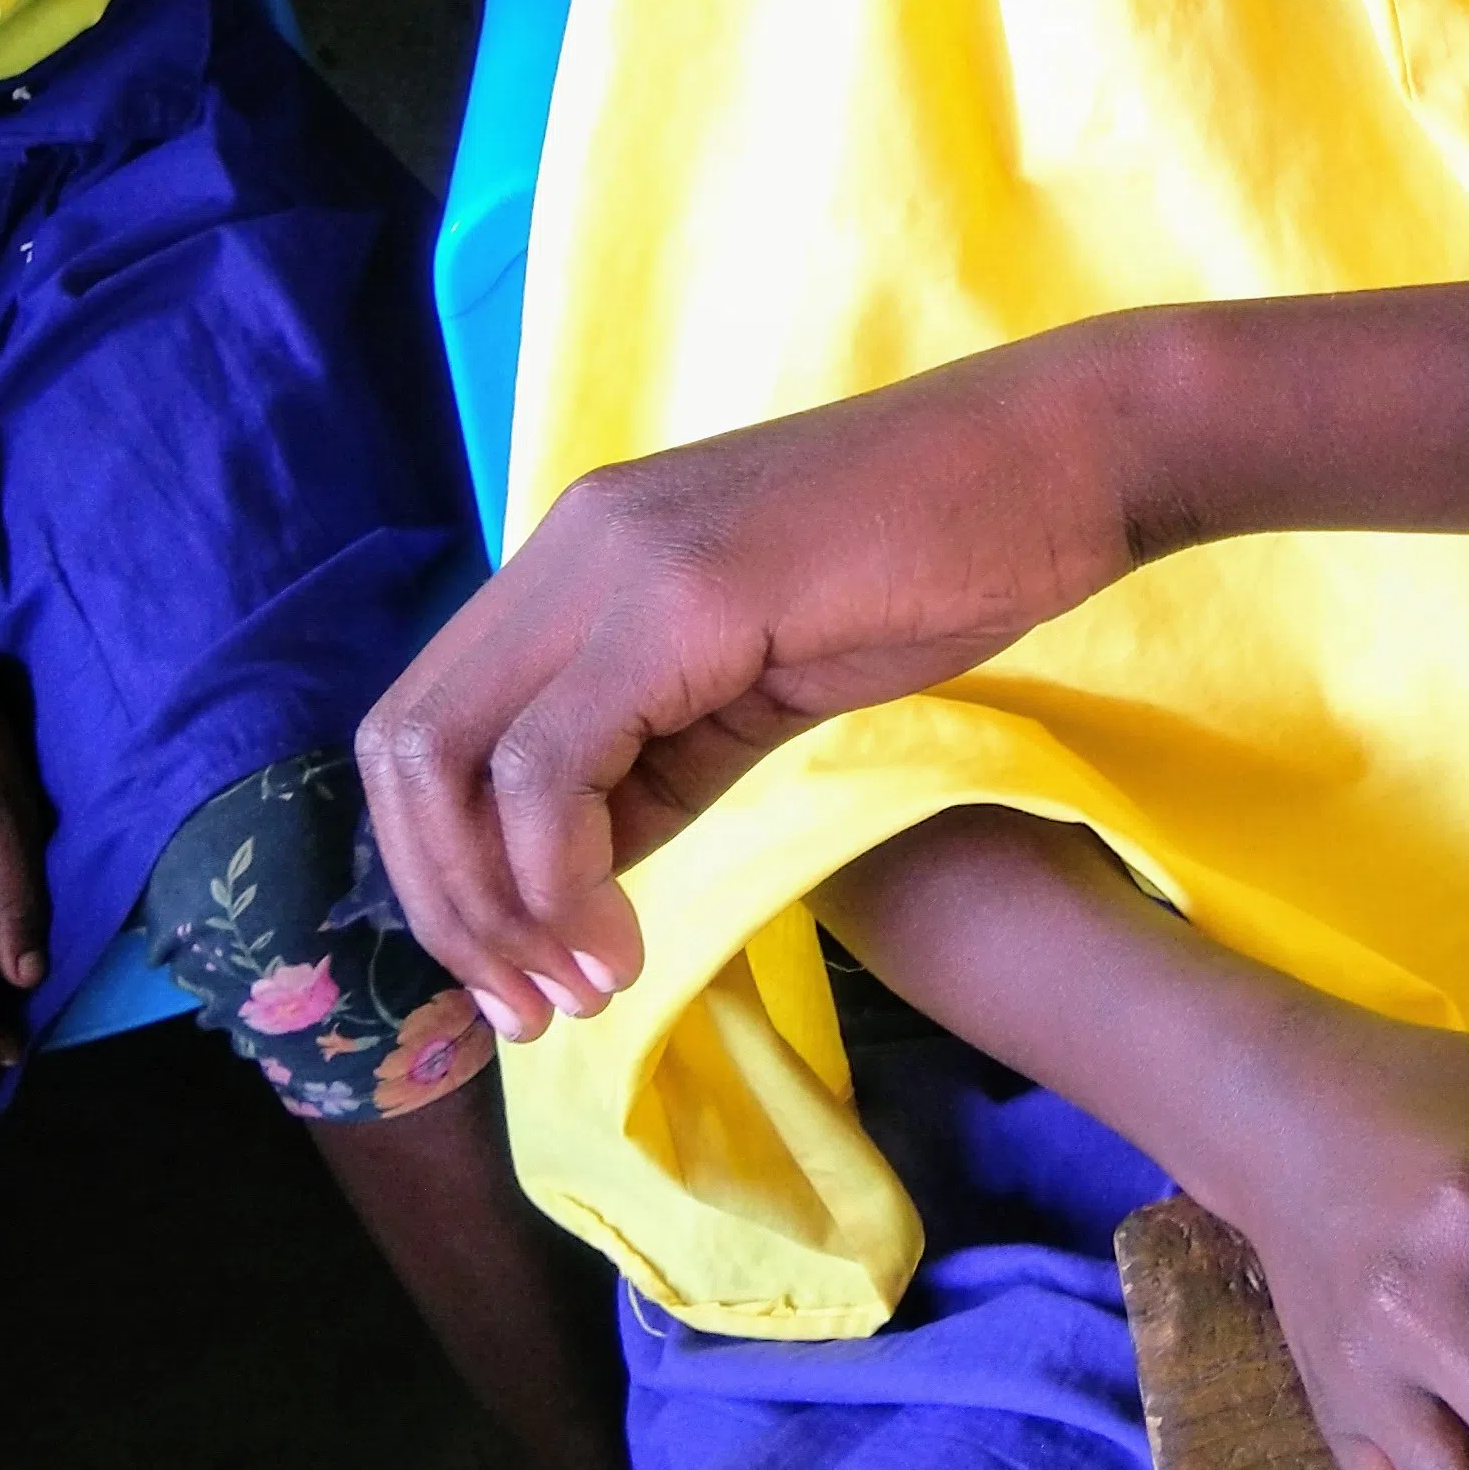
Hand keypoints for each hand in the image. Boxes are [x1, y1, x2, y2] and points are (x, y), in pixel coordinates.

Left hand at [358, 340, 1132, 1041]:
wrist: (1063, 462)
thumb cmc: (943, 558)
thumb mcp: (762, 679)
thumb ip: (654, 760)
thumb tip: (568, 878)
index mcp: (580, 554)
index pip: (431, 722)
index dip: (442, 868)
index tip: (521, 974)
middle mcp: (569, 542)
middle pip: (404, 746)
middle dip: (443, 905)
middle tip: (526, 1008)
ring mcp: (617, 559)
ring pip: (450, 757)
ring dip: (494, 909)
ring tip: (581, 990)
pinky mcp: (682, 597)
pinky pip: (550, 765)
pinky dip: (557, 880)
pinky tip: (621, 946)